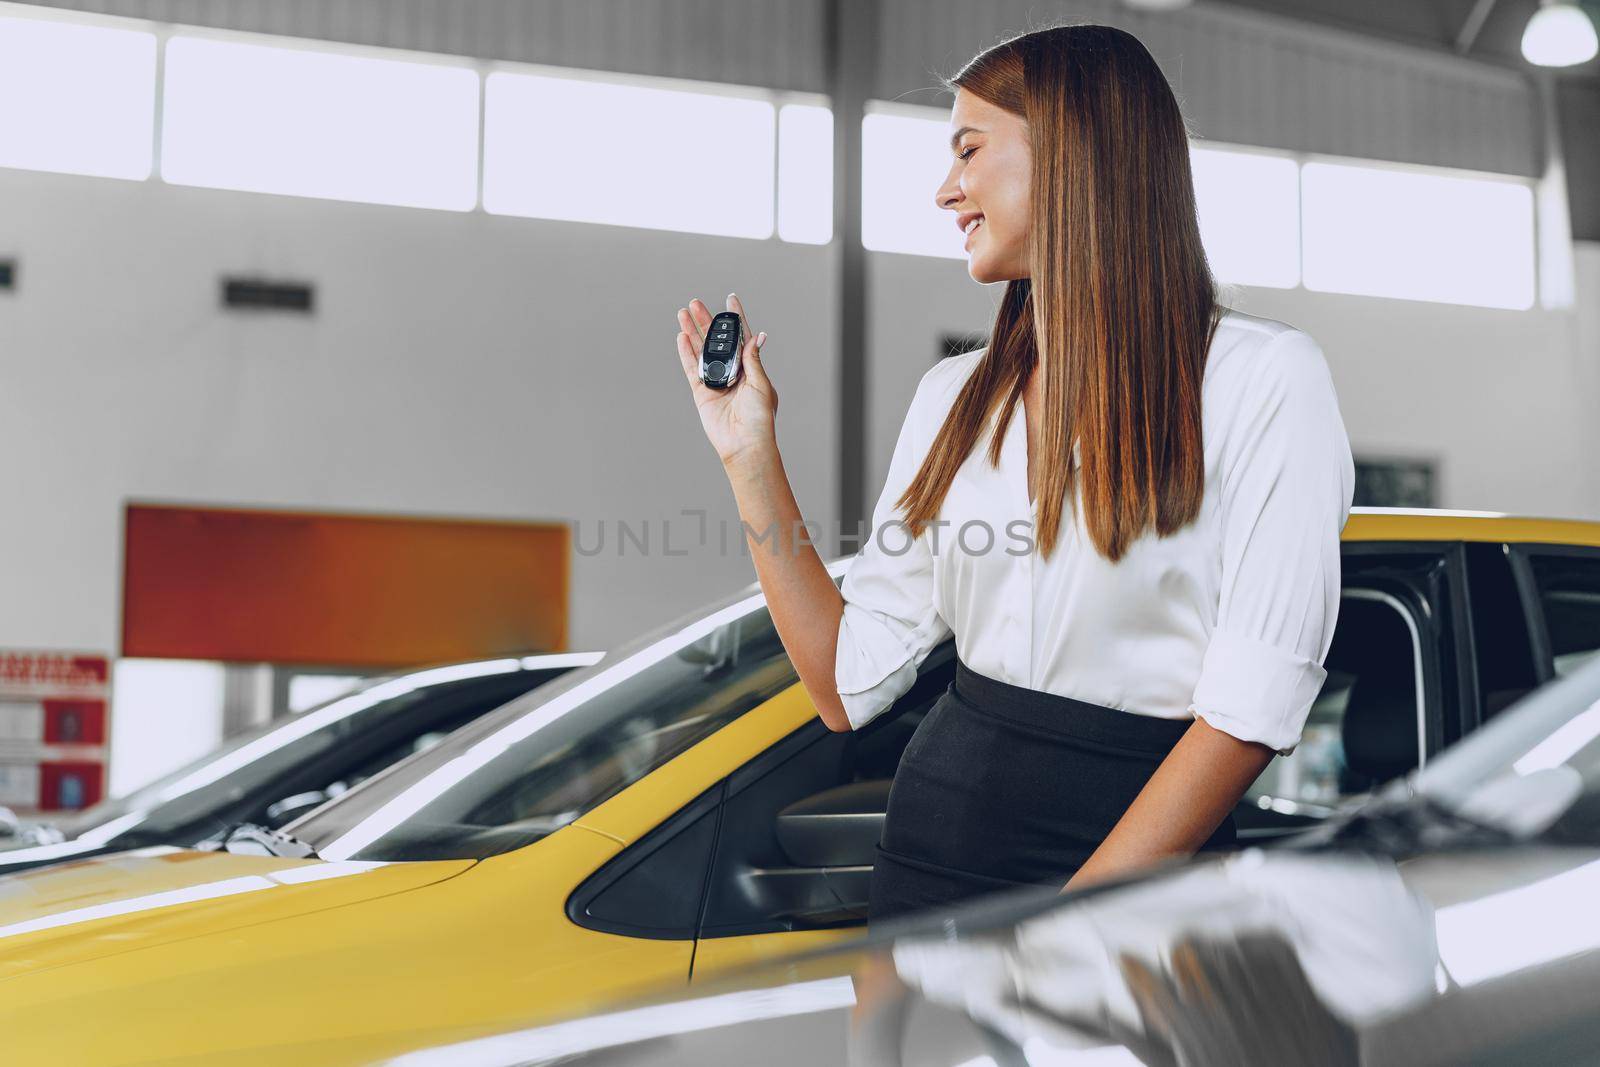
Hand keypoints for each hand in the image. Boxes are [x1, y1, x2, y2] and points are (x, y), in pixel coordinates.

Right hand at [675, 293, 775, 467]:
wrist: (745, 444)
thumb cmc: (760, 419)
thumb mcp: (761, 384)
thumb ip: (752, 359)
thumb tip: (756, 336)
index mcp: (750, 368)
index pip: (741, 337)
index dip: (735, 318)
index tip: (730, 298)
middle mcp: (732, 372)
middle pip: (716, 340)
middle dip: (707, 321)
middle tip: (696, 303)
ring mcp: (715, 381)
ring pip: (701, 350)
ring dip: (692, 331)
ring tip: (684, 313)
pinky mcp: (702, 392)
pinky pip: (691, 368)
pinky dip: (685, 352)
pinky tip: (681, 336)